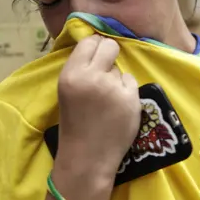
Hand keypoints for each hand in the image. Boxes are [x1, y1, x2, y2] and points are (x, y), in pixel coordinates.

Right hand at [56, 35, 140, 177]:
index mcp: (71, 74)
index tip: (96, 58)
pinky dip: (127, 92)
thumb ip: (81, 68)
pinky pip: (131, 82)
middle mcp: (92, 77)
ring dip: (116, 79)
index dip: (95, 48)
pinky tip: (118, 107)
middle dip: (109, 55)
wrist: (87, 157)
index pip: (89, 42)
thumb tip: (98, 44)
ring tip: (107, 100)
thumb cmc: (75, 123)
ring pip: (120, 68)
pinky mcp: (131, 98)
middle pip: (109, 46)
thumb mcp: (68, 90)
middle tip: (106, 72)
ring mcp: (113, 87)